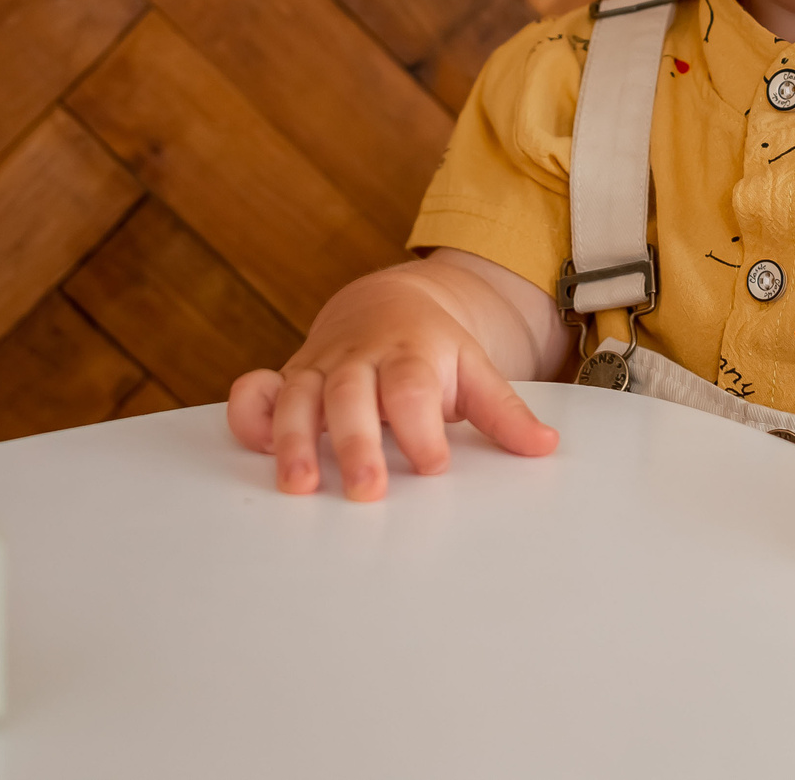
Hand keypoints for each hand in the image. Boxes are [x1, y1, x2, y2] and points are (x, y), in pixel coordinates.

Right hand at [227, 258, 559, 500]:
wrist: (385, 304)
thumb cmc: (431, 349)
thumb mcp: (472, 369)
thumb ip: (503, 412)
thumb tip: (545, 447)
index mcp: (409, 353)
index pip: (411, 387)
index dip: (419, 425)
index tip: (433, 466)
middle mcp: (359, 359)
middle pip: (351, 394)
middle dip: (355, 441)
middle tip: (366, 490)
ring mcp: (319, 368)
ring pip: (299, 398)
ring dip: (296, 441)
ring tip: (299, 486)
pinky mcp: (289, 381)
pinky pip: (257, 393)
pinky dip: (250, 417)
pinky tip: (255, 450)